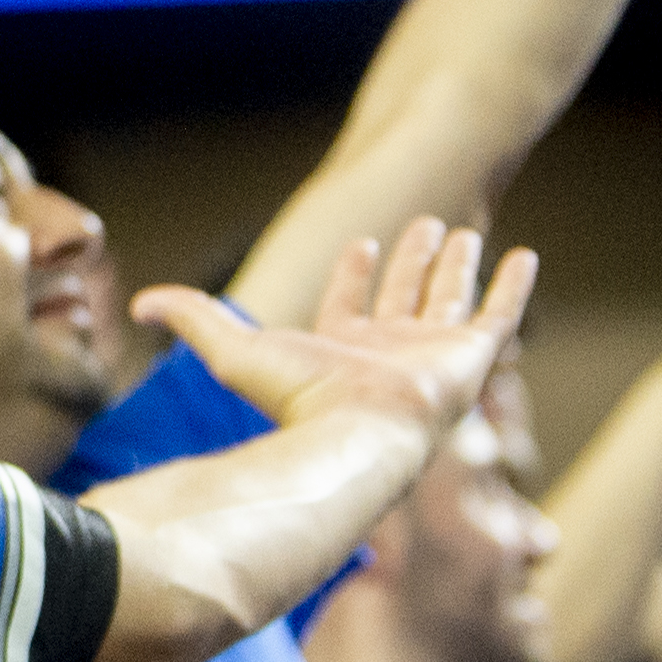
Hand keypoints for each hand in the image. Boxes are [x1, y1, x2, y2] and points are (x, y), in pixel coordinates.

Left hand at [136, 217, 540, 451]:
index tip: (360, 242)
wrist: (355, 436)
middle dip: (410, 262)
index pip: (350, 305)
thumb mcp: (231, 348)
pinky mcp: (472, 356)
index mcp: (342, 350)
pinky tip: (525, 257)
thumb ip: (191, 319)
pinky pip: (499, 314)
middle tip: (423, 226)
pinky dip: (513, 286)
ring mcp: (432, 354)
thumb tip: (136, 305)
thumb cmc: (298, 401)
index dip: (354, 275)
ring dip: (454, 265)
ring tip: (463, 234)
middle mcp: (390, 351)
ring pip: (447, 298)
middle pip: (402, 297)